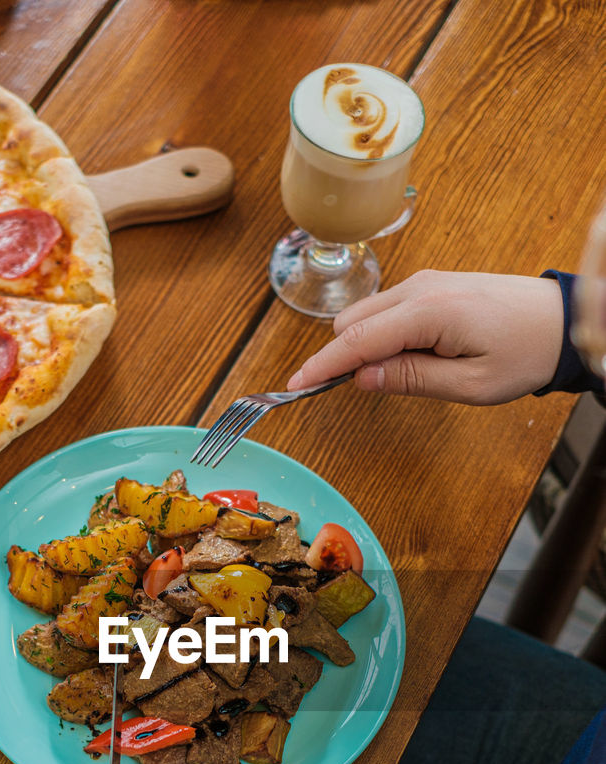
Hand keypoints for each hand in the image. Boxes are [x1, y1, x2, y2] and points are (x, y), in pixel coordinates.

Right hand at [287, 270, 564, 404]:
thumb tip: (362, 379)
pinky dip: (382, 335)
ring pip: (365, 315)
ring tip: (410, 372)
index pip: (357, 341)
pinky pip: (386, 311)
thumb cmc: (524, 353)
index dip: (322, 367)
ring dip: (366, 347)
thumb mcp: (469, 385)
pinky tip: (414, 355)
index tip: (293, 386)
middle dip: (345, 358)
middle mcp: (420, 288)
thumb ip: (411, 380)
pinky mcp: (430, 286)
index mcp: (429, 312)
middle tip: (377, 389)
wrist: (561, 321)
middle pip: (351, 323)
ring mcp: (424, 283)